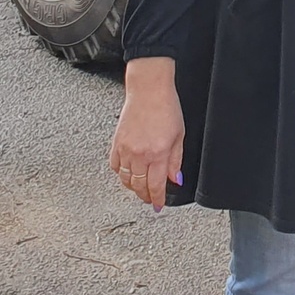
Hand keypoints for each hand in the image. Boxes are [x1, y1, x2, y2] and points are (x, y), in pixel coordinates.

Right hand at [110, 58, 183, 209]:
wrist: (148, 90)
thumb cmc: (166, 107)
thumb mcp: (179, 135)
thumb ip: (176, 160)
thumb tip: (175, 179)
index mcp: (158, 153)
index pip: (156, 186)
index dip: (157, 199)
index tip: (159, 205)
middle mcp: (140, 154)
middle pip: (139, 186)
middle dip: (146, 196)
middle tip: (150, 199)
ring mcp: (126, 149)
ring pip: (126, 179)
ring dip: (133, 187)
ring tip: (140, 189)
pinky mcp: (116, 143)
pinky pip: (115, 166)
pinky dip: (121, 174)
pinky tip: (128, 173)